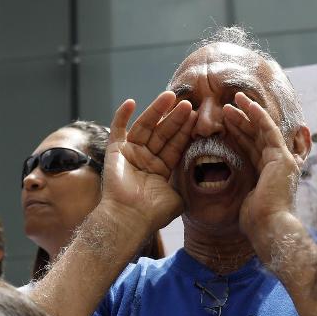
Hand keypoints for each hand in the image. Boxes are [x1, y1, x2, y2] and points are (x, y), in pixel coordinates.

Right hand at [101, 91, 195, 231]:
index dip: (185, 130)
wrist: (130, 219)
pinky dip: (122, 116)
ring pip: (145, 127)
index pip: (176, 145)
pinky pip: (117, 130)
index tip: (197, 116)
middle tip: (188, 103)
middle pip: (162, 133)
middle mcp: (146, 159)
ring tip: (169, 96)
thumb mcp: (178, 199)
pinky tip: (132, 101)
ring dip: (156, 111)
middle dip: (175, 118)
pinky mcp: (114, 152)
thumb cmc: (153, 213)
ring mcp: (130, 154)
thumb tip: (202, 181)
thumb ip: (187, 185)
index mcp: (161, 169)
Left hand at [225, 92, 306, 262]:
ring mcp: (283, 160)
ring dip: (248, 113)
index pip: (254, 149)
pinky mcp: (282, 157)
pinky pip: (269, 130)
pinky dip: (258, 116)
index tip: (228, 124)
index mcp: (269, 175)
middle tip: (226, 108)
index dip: (241, 134)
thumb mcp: (245, 201)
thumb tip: (226, 192)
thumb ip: (241, 190)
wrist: (269, 228)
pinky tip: (247, 104)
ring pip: (263, 130)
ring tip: (232, 100)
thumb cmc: (256, 223)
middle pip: (258, 137)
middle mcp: (279, 165)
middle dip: (242, 121)